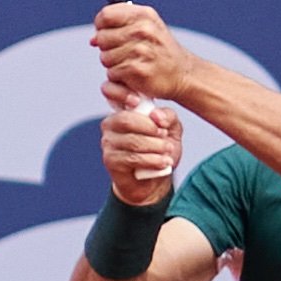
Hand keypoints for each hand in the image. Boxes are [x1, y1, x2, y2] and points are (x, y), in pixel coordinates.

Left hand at [93, 0, 201, 107]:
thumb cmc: (161, 50)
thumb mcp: (147, 27)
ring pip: (105, 57)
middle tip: (123, 52)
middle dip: (107, 47)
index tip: (107, 32)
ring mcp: (140, 51)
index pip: (105, 15)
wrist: (181, 73)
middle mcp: (143, 30)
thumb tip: (93, 39)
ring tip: (130, 63)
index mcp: (143, 15)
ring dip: (113, 64)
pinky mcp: (137, 70)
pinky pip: (112, 73)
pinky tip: (132, 74)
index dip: (101, 26)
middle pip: (102, 38)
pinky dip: (119, 76)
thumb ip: (119, 26)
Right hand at [100, 76, 182, 205]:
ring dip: (155, 147)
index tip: (146, 107)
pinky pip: (131, 158)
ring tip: (168, 153)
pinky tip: (163, 163)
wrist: (153, 180)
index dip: (130, 99)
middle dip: (150, 129)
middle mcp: (110, 125)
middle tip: (166, 136)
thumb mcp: (171, 130)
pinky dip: (151, 160)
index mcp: (123, 112)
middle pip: (127, 121)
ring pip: (132, 141)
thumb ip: (168, 117)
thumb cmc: (160, 151)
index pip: (123, 100)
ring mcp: (108, 143)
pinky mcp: (110, 161)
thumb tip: (157, 115)